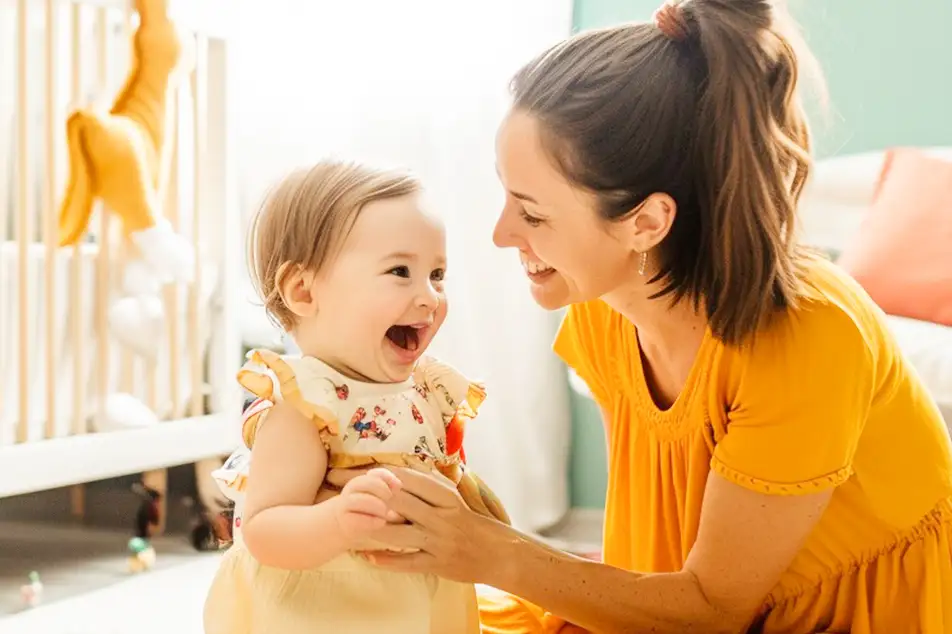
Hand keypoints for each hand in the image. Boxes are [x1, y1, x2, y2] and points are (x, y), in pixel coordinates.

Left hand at [330, 466, 511, 584]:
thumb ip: (429, 487)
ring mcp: (439, 541)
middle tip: (339, 492)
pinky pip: (406, 562)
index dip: (380, 474)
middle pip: (398, 501)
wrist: (500, 553)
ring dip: (370, 528)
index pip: (408, 479)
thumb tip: (396, 473)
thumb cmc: (473, 522)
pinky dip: (385, 560)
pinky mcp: (438, 564)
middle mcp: (442, 516)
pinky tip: (365, 556)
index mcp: (446, 496)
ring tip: (347, 524)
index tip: (355, 471)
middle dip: (366, 495)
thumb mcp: (454, 499)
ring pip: (398, 533)